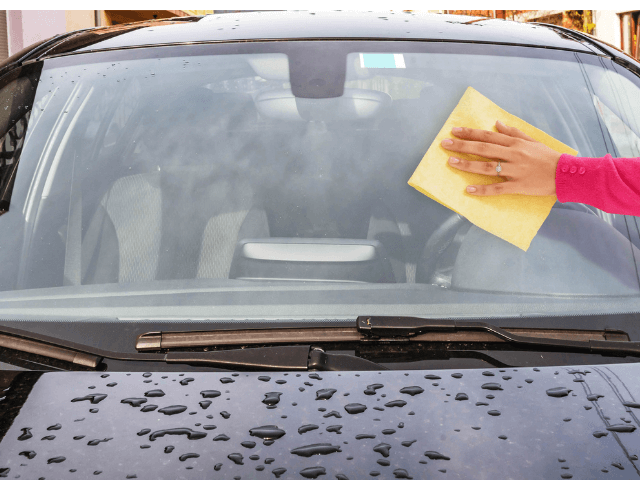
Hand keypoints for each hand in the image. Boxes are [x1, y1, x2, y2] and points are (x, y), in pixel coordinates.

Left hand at [440, 120, 561, 195]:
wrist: (566, 173)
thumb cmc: (548, 157)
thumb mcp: (532, 140)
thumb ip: (513, 132)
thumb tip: (496, 123)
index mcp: (515, 143)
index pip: (488, 136)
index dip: (470, 133)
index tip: (454, 131)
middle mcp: (513, 155)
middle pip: (483, 149)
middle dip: (462, 146)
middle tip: (445, 144)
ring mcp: (515, 171)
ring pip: (487, 167)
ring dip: (468, 164)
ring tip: (451, 163)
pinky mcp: (518, 186)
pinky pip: (498, 189)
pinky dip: (483, 190)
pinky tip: (469, 189)